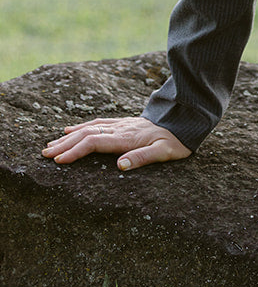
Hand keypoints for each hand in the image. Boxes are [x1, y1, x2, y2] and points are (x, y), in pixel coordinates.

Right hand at [42, 115, 190, 171]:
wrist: (184, 120)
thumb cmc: (175, 141)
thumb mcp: (164, 152)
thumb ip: (143, 157)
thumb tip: (120, 166)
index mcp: (126, 138)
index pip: (94, 142)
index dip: (75, 151)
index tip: (58, 161)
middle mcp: (119, 129)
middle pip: (86, 134)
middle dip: (64, 144)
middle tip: (44, 154)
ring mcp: (120, 124)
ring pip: (88, 128)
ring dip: (68, 136)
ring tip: (50, 145)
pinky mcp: (122, 123)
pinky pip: (96, 123)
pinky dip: (80, 127)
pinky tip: (70, 129)